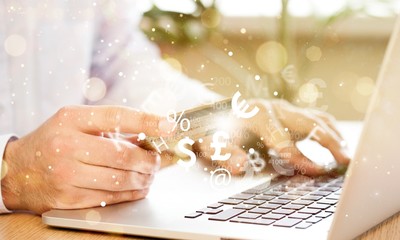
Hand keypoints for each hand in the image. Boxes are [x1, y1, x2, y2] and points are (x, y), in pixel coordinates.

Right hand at [1, 105, 173, 213]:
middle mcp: (68, 145)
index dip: (146, 121)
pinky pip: (110, 198)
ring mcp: (67, 174)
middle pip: (124, 155)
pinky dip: (130, 193)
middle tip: (157, 161)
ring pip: (120, 179)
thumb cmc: (53, 142)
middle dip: (149, 161)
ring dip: (143, 179)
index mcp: (72, 120)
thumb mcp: (75, 123)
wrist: (17, 171)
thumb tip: (149, 134)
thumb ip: (110, 127)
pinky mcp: (68, 198)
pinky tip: (137, 188)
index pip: (116, 117)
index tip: (168, 125)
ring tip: (150, 175)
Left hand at [194, 99, 349, 175]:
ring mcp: (285, 109)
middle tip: (344, 160)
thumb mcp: (214, 144)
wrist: (216, 114)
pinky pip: (316, 118)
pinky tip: (337, 144)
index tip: (315, 170)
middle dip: (328, 141)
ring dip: (334, 135)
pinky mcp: (290, 112)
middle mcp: (275, 108)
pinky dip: (330, 130)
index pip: (282, 138)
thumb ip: (226, 155)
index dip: (298, 156)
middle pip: (308, 122)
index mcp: (257, 114)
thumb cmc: (217, 131)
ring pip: (316, 118)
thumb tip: (239, 166)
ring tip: (346, 155)